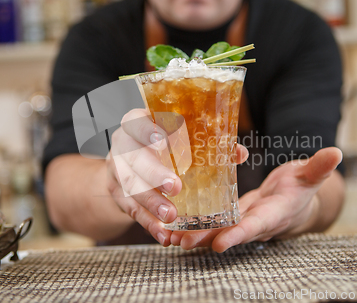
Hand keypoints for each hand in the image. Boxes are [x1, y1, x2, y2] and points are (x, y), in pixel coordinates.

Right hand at [106, 109, 248, 246]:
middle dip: (154, 174)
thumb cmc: (162, 145)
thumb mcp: (177, 137)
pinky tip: (163, 234)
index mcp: (137, 124)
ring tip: (171, 216)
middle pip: (134, 159)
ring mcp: (117, 170)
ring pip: (131, 188)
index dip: (146, 131)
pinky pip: (131, 210)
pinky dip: (148, 224)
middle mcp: (123, 146)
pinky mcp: (117, 194)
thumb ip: (205, 143)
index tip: (162, 140)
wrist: (127, 160)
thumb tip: (239, 153)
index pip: (136, 122)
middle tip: (175, 187)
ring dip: (152, 203)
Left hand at [170, 147, 342, 251]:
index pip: (256, 225)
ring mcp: (241, 220)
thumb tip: (337, 152)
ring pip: (216, 230)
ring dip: (194, 234)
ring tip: (169, 237)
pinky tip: (173, 225)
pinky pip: (212, 222)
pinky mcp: (231, 215)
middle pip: (229, 232)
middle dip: (206, 238)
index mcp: (275, 213)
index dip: (239, 234)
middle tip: (182, 241)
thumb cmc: (301, 187)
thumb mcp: (309, 176)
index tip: (221, 243)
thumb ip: (319, 167)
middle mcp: (255, 222)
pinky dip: (194, 225)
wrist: (293, 200)